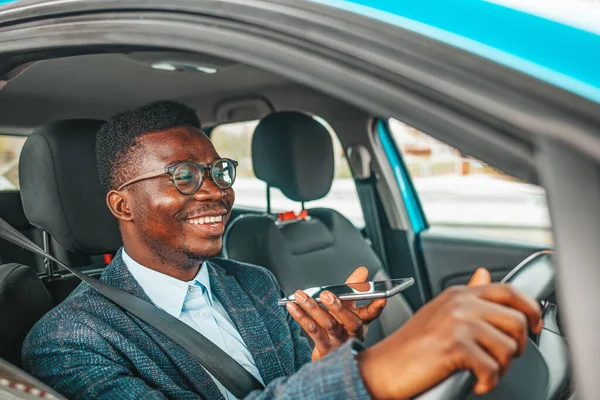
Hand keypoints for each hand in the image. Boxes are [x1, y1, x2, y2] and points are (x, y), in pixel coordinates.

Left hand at [286, 266, 386, 360]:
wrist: (329, 356)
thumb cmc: (340, 328)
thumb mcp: (348, 308)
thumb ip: (353, 288)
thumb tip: (362, 271)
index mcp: (360, 322)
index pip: (371, 313)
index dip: (377, 307)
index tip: (381, 298)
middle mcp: (352, 334)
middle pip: (350, 321)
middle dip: (339, 307)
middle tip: (326, 294)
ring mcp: (338, 342)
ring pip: (328, 325)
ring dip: (313, 308)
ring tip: (301, 296)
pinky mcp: (324, 348)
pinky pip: (312, 331)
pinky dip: (301, 317)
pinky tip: (293, 306)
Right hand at [357, 268, 542, 398]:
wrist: (385, 366)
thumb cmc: (411, 345)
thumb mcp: (440, 311)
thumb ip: (466, 293)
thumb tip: (484, 275)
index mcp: (458, 294)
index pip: (508, 291)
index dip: (531, 309)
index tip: (534, 327)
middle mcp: (460, 304)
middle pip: (516, 320)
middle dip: (518, 346)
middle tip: (503, 358)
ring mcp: (457, 323)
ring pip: (508, 347)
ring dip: (501, 368)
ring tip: (484, 372)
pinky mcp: (455, 345)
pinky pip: (493, 368)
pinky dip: (488, 382)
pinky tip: (476, 382)